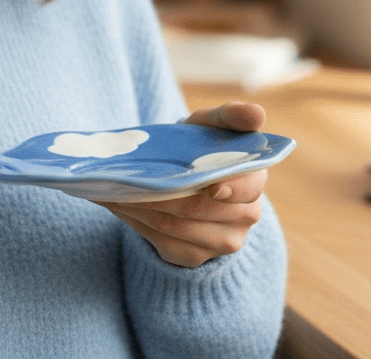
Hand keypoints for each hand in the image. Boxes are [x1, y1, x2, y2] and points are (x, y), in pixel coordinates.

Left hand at [100, 102, 267, 267]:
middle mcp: (245, 217)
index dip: (230, 189)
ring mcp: (222, 242)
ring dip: (141, 209)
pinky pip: (163, 244)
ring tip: (113, 189)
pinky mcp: (195, 256)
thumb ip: (231, 116)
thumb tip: (257, 113)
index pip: (246, 188)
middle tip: (128, 179)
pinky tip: (118, 206)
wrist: (188, 176)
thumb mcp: (213, 124)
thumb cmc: (202, 144)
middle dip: (161, 194)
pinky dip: (137, 224)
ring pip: (175, 227)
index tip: (210, 187)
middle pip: (198, 209)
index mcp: (254, 181)